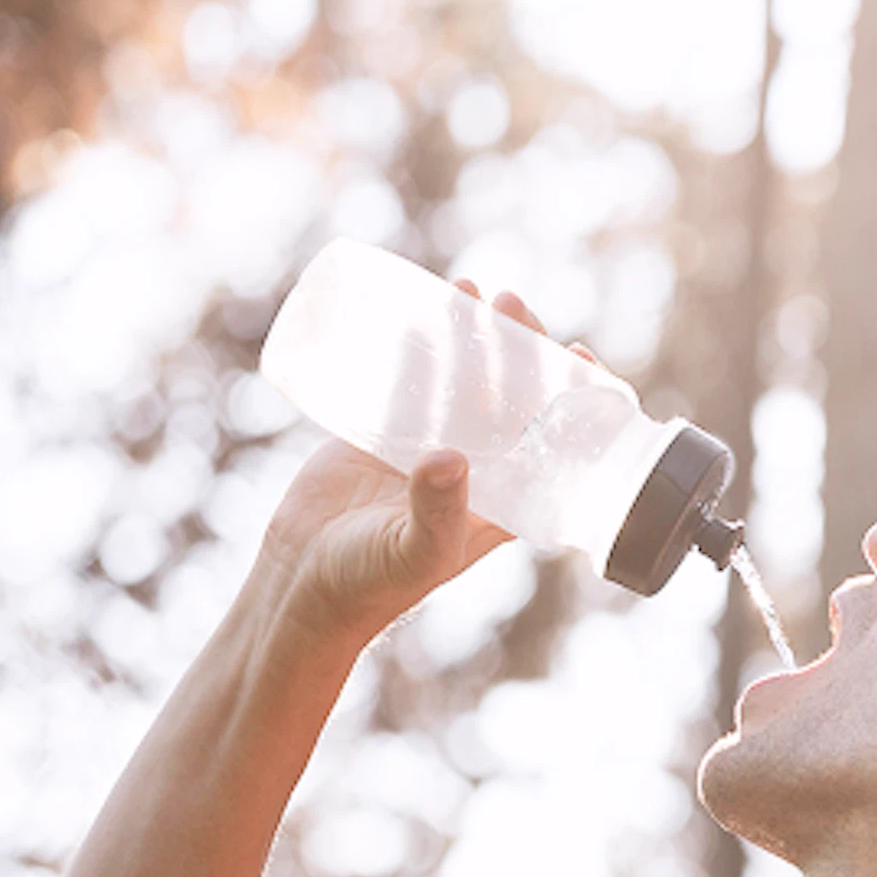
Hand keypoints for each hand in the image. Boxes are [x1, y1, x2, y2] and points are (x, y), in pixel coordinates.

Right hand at [252, 283, 593, 647]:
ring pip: (458, 382)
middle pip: (508, 397)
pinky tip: (420, 311)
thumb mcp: (415, 550)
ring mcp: (427, 450)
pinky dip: (416, 348)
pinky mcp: (380, 439)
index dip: (569, 397)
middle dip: (515, 348)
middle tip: (511, 302)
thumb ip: (436, 510)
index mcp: (503, 500)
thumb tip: (450, 457)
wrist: (299, 585)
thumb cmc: (370, 583)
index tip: (576, 353)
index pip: (550, 440)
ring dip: (468, 337)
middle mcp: (474, 471)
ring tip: (471, 291)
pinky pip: (406, 384)